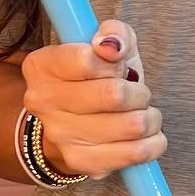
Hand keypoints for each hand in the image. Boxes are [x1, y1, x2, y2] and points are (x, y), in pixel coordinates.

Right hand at [19, 19, 164, 178]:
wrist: (80, 120)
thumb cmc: (98, 76)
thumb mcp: (108, 43)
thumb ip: (114, 33)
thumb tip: (112, 46)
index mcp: (41, 66)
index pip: (87, 60)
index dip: (115, 62)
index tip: (118, 66)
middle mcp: (42, 102)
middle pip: (113, 95)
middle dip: (138, 92)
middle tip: (137, 93)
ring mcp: (59, 136)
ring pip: (130, 125)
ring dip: (149, 117)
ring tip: (143, 113)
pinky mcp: (81, 162)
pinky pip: (134, 154)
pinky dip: (153, 143)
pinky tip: (148, 135)